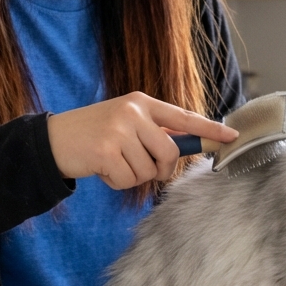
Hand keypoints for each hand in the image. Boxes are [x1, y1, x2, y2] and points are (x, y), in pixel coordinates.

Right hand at [46, 92, 238, 189]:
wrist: (53, 140)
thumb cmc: (95, 134)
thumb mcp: (125, 122)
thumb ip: (154, 131)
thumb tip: (190, 147)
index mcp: (141, 102)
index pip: (183, 116)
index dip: (209, 129)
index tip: (232, 137)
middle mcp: (133, 112)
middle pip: (170, 152)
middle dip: (161, 168)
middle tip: (142, 168)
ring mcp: (118, 130)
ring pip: (149, 170)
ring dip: (134, 176)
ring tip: (114, 163)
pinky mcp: (105, 151)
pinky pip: (128, 180)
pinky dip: (117, 183)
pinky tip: (103, 170)